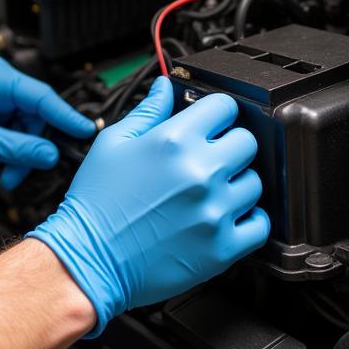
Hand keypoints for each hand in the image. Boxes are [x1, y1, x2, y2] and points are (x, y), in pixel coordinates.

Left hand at [0, 55, 95, 187]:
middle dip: (33, 147)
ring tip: (8, 176)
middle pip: (36, 116)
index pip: (43, 97)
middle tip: (25, 173)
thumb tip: (49, 155)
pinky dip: (10, 150)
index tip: (87, 133)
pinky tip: (1, 165)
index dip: (67, 118)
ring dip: (20, 153)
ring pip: (24, 127)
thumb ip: (16, 148)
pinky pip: (11, 130)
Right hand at [27, 77, 269, 336]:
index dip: (216, 113)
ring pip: (254, 183)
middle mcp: (200, 172)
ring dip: (236, 185)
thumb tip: (165, 88)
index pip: (224, 107)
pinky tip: (224, 218)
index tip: (210, 124)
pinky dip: (247, 221)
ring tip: (209, 194)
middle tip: (209, 160)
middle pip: (247, 142)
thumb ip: (147, 112)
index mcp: (174, 141)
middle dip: (229, 146)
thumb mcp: (112, 144)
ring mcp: (215, 211)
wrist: (89, 259)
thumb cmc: (96, 204)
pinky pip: (259, 225)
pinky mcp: (222, 247)